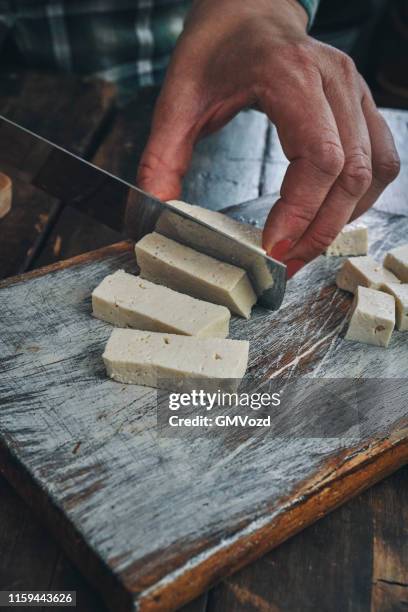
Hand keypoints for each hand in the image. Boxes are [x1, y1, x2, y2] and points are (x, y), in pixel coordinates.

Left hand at [137, 0, 399, 276]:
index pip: (319, 157)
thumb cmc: (215, 48)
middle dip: (318, 230)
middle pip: (351, 173)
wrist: (247, 11)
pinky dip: (360, 197)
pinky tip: (331, 214)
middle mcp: (334, 82)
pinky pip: (382, 159)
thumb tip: (152, 213)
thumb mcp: (178, 100)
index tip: (272, 249)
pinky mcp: (361, 104)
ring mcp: (355, 91)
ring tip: (305, 246)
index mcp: (290, 76)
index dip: (301, 212)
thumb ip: (162, 158)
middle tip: (284, 263)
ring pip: (374, 171)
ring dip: (343, 219)